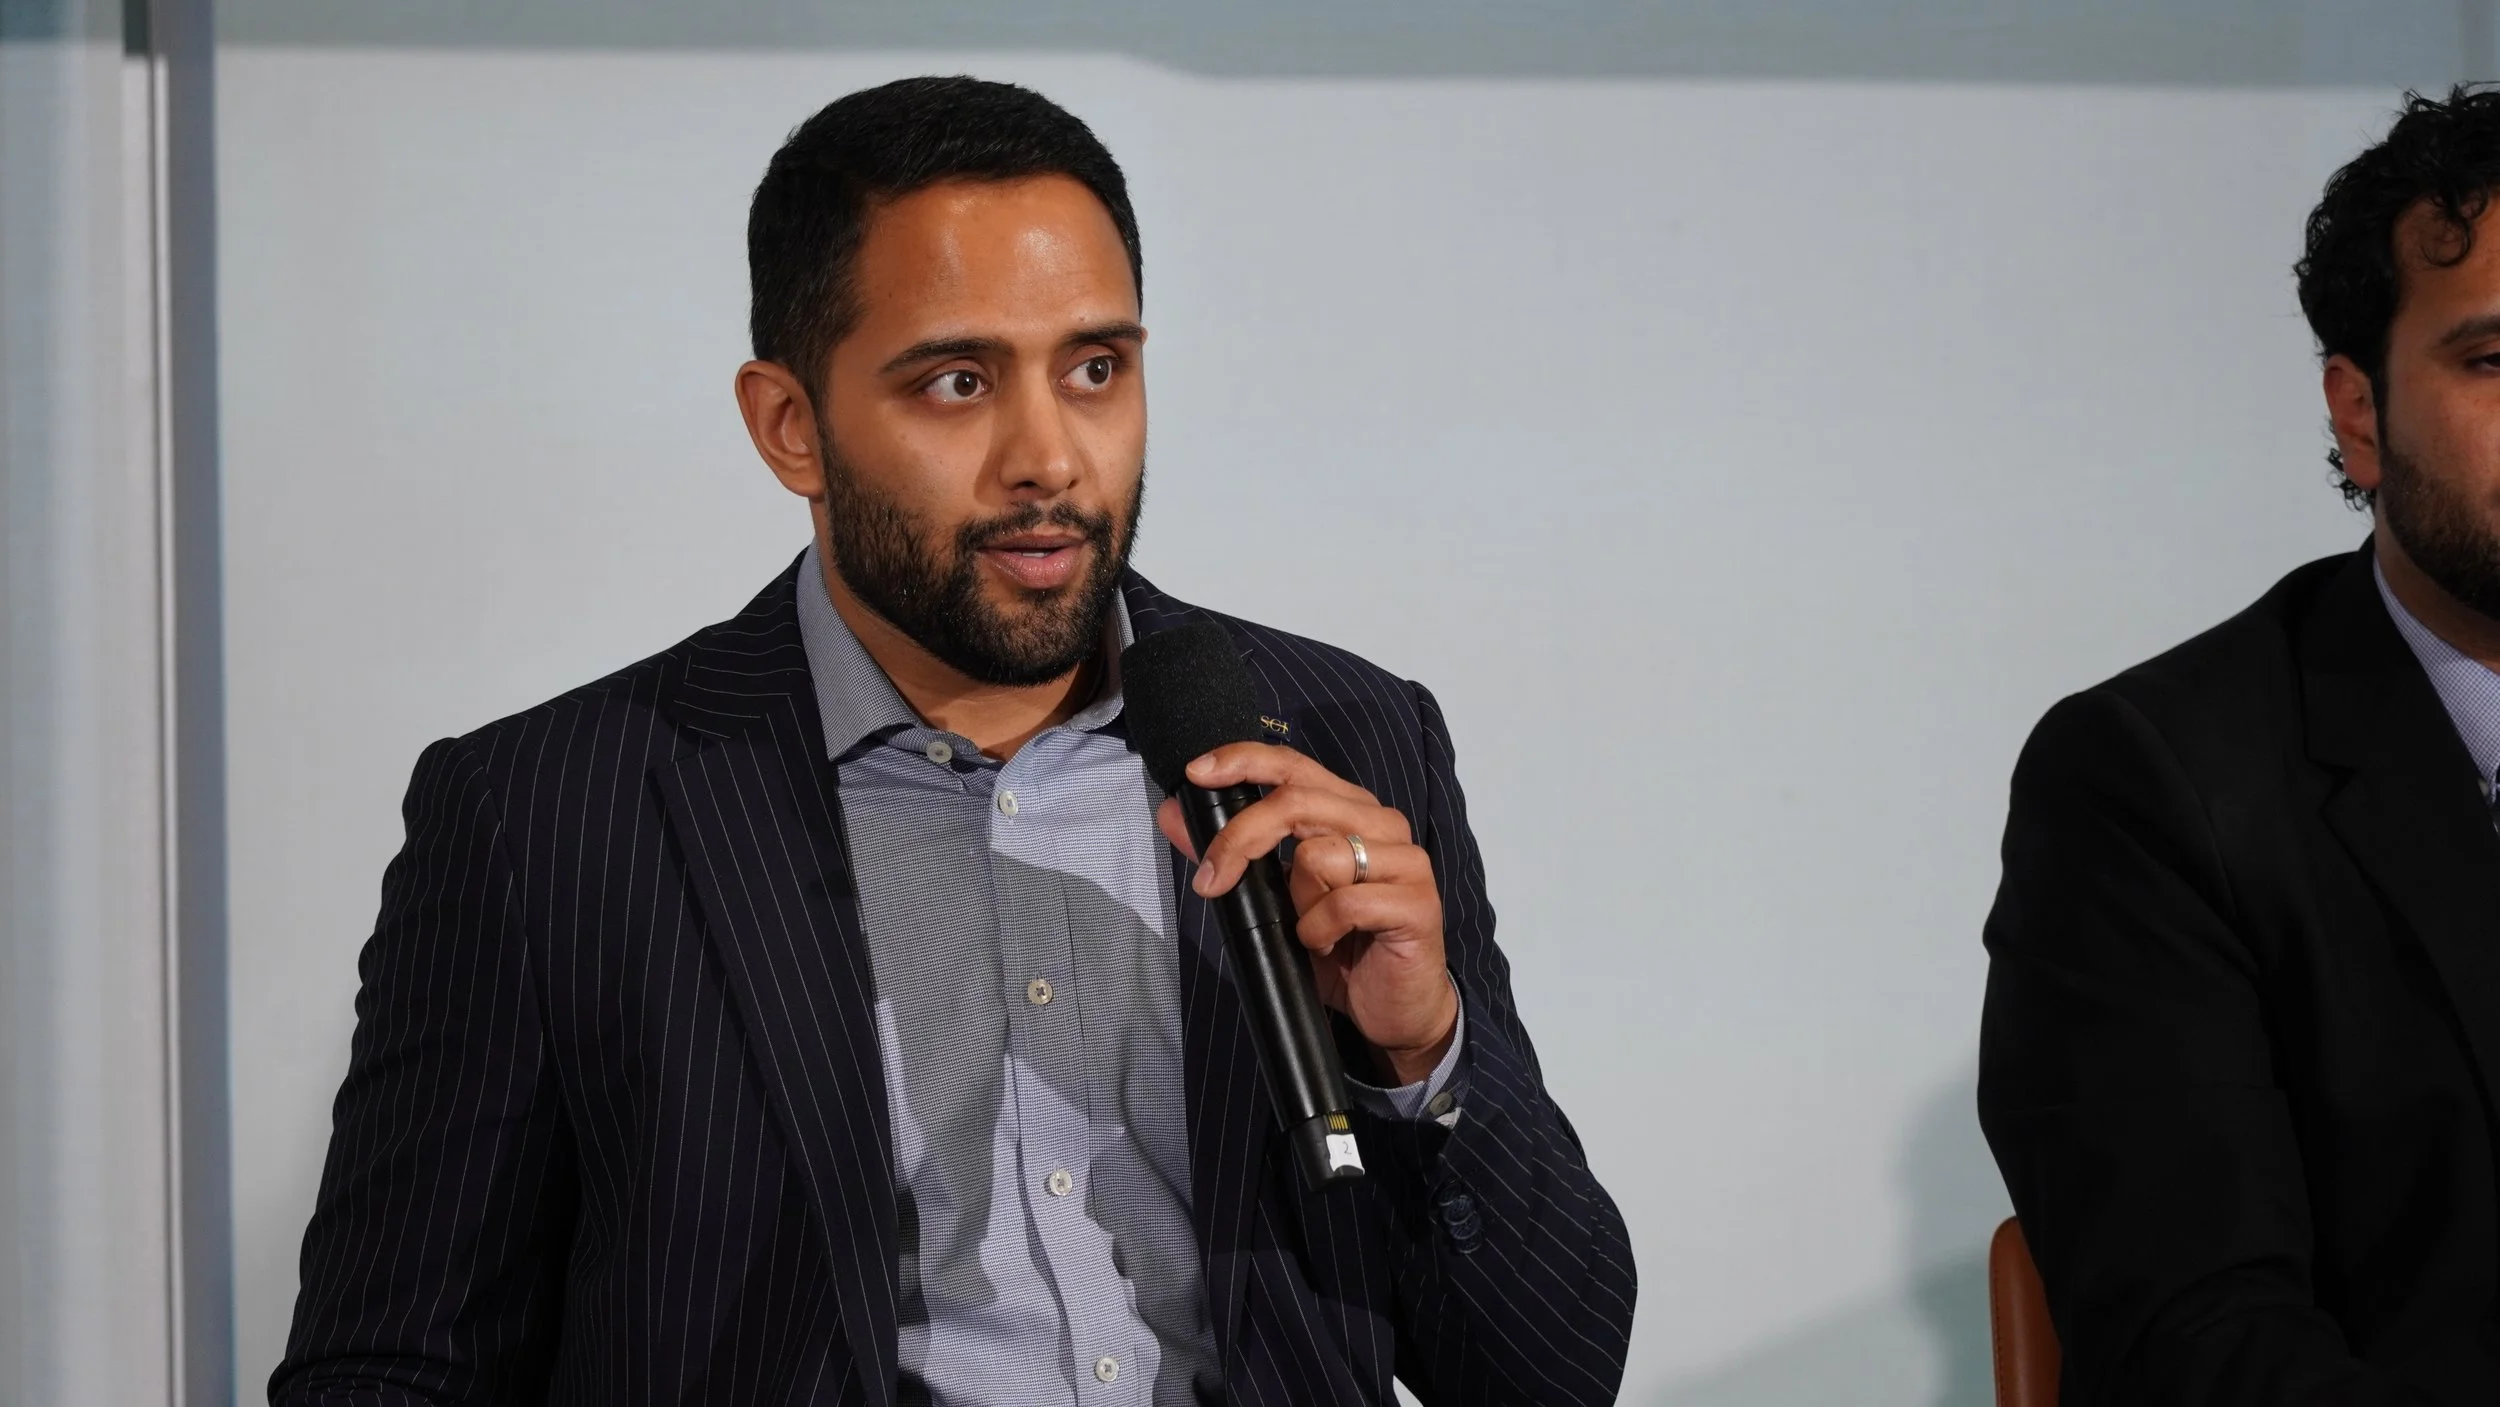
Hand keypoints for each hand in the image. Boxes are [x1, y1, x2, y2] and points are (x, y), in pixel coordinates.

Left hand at [1154, 742, 1457, 1085]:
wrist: (1394, 1007)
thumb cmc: (1338, 946)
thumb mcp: (1272, 899)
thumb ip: (1231, 852)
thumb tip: (1173, 814)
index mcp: (1348, 810)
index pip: (1293, 765)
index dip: (1244, 761)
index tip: (1197, 773)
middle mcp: (1380, 822)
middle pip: (1295, 801)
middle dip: (1240, 839)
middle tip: (1212, 882)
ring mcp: (1405, 859)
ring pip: (1316, 854)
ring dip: (1296, 903)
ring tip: (1310, 930)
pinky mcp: (1417, 902)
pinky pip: (1344, 904)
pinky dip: (1320, 931)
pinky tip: (1328, 946)